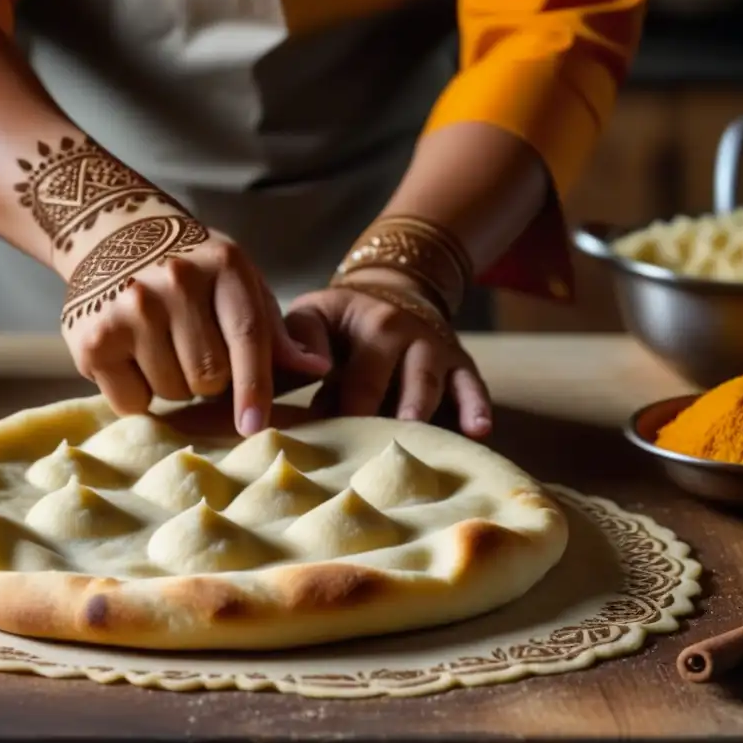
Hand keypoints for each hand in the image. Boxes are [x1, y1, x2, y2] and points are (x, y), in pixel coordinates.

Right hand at [61, 221, 330, 436]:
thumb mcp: (239, 282)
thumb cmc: (191, 268)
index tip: (253, 426)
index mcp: (224, 266)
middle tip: (192, 348)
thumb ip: (274, 331)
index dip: (252, 388)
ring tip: (160, 346)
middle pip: (208, 377)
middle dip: (209, 380)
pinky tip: (132, 356)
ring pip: (171, 393)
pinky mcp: (92, 338)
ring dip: (173, 385)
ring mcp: (130, 309)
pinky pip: (131, 401)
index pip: (246, 338)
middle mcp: (174, 282)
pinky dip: (137, 393)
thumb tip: (319, 369)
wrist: (110, 230)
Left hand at [283, 272, 491, 438]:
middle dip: (376, 412)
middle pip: (388, 375)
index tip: (327, 432)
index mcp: (358, 324)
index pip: (346, 368)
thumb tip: (265, 389)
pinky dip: (475, 407)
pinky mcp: (460, 363)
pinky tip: (477, 432)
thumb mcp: (310, 317)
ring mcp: (433, 347)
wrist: (392, 292)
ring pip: (428, 381)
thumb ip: (293, 349)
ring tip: (415, 440)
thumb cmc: (338, 323)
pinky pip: (472, 385)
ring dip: (420, 409)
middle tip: (367, 450)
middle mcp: (399, 330)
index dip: (336, 402)